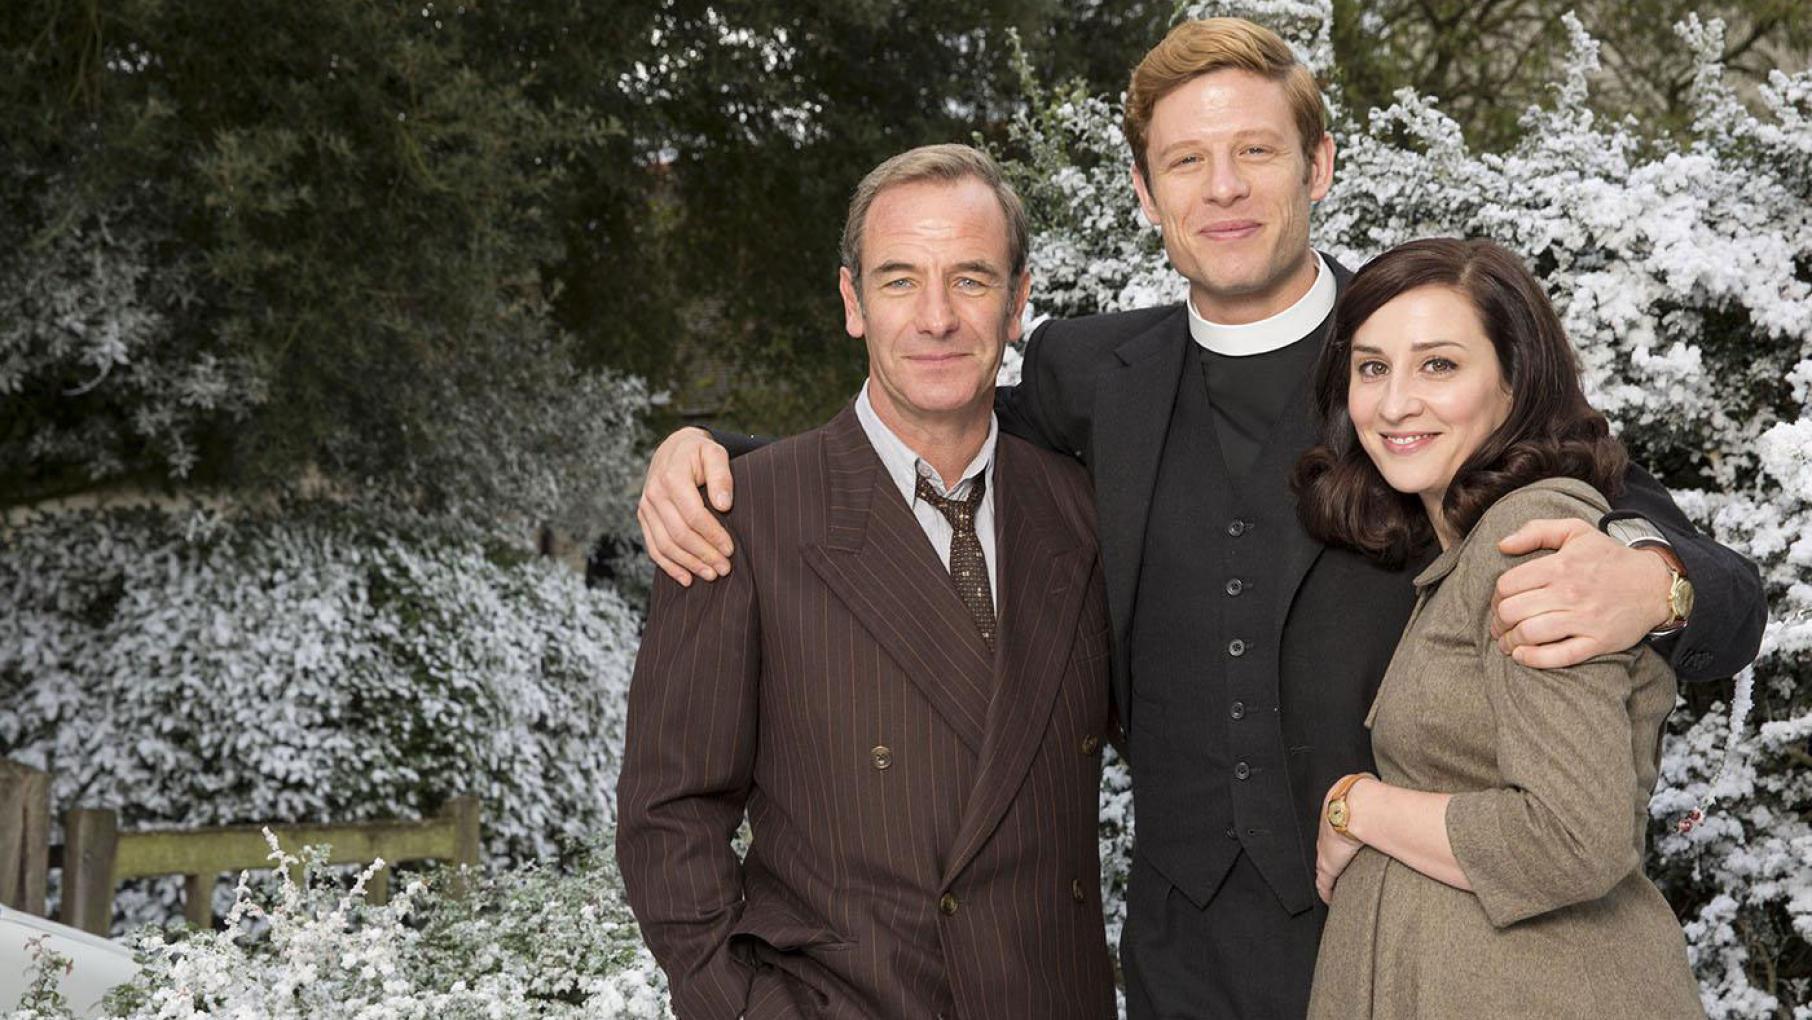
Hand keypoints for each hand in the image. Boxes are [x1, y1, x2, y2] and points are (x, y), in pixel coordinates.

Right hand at [637, 427, 735, 585]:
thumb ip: (721, 476)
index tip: (730, 549)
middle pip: (679, 534)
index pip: (693, 515)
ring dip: (688, 564)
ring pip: (665, 545)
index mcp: (672, 478)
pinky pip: (653, 547)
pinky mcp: (643, 517)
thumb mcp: (714, 453)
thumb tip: (723, 505)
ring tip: (710, 575)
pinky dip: (668, 566)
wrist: (673, 448)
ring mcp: (646, 507)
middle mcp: (654, 494)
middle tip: (724, 569)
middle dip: (703, 555)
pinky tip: (686, 578)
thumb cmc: (699, 453)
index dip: (712, 535)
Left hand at [1315, 779, 1366, 904]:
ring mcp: (1326, 851)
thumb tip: (1377, 781)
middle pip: (1326, 848)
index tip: (1343, 844)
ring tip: (1335, 886)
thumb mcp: (1364, 786)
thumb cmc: (1363, 795)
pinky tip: (1330, 899)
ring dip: (1329, 877)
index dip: (1339, 838)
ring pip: (1324, 867)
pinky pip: (1324, 883)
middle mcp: (1326, 834)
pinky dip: (1326, 892)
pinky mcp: (1328, 866)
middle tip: (1341, 865)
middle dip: (1332, 856)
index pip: (1333, 830)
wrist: (1357, 807)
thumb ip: (1369, 786)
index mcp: (1334, 815)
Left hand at [1491, 518, 1674, 667]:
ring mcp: (1584, 619)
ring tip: (1507, 642)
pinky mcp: (1597, 642)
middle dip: (1498, 621)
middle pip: (1512, 611)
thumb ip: (1536, 531)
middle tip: (1499, 625)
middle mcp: (1569, 593)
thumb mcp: (1576, 531)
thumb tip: (1502, 545)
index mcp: (1560, 566)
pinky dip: (1533, 659)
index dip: (1496, 596)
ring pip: (1529, 634)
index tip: (1500, 602)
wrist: (1655, 585)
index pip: (1508, 585)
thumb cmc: (1609, 558)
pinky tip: (1522, 656)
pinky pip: (1558, 656)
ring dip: (1510, 641)